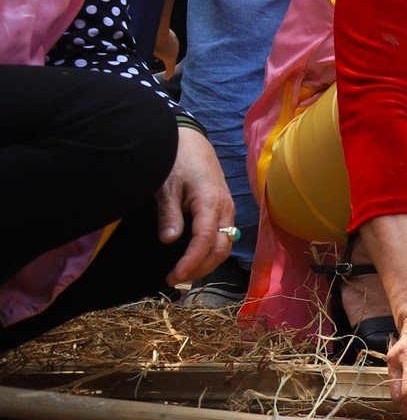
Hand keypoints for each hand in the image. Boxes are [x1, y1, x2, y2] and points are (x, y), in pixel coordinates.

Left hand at [156, 127, 234, 285]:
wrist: (191, 141)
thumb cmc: (177, 160)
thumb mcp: (166, 186)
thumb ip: (169, 214)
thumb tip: (170, 241)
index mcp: (210, 202)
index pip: (205, 240)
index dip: (191, 262)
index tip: (174, 276)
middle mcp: (225, 208)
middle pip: (221, 247)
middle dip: (201, 267)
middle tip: (174, 278)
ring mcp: (228, 208)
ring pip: (225, 244)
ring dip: (207, 261)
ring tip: (184, 271)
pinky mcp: (224, 208)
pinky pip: (223, 235)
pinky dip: (211, 250)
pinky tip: (195, 256)